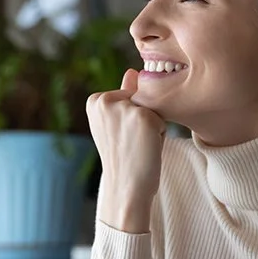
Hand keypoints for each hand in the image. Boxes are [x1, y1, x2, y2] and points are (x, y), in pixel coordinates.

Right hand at [87, 69, 166, 232]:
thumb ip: (124, 95)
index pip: (127, 96)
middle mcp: (106, 99)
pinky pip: (162, 118)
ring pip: (152, 108)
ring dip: (152, 126)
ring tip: (138, 145)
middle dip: (142, 120)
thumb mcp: (116, 125)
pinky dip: (160, 135)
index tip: (120, 138)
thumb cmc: (122, 159)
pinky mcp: (144, 116)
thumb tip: (132, 71)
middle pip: (140, 99)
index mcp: (95, 99)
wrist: (125, 187)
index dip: (129, 120)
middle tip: (130, 143)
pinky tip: (147, 148)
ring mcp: (125, 107)